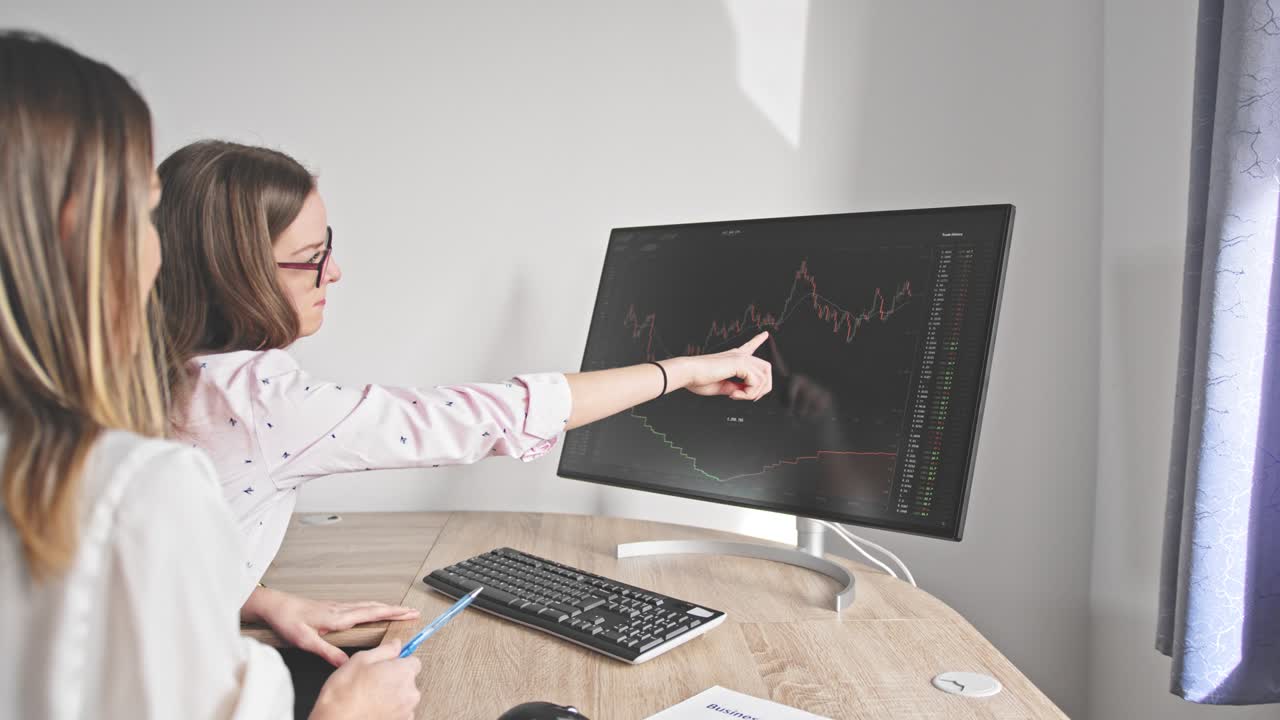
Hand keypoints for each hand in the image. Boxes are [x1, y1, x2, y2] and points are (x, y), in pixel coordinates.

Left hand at [242, 587, 419, 666]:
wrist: (275, 606)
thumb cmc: (288, 621)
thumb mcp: (306, 641)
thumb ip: (328, 652)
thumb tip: (347, 663)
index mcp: (339, 617)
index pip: (373, 613)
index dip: (393, 613)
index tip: (410, 612)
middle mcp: (341, 609)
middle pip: (375, 607)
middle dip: (396, 608)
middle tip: (413, 611)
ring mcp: (337, 606)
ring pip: (368, 605)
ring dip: (385, 607)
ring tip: (398, 610)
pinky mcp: (332, 607)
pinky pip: (359, 606)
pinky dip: (373, 607)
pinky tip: (371, 611)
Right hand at [309, 638, 421, 719]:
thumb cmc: (345, 692)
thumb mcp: (361, 659)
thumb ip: (385, 650)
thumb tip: (397, 644)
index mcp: (404, 672)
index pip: (414, 662)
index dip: (399, 663)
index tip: (388, 666)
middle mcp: (411, 692)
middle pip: (409, 680)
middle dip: (395, 679)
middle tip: (373, 681)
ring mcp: (407, 711)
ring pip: (404, 697)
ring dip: (393, 695)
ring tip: (371, 697)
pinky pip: (400, 713)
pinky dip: (391, 711)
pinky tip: (374, 709)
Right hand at [669, 331, 772, 399]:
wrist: (687, 374)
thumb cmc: (698, 379)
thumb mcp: (722, 386)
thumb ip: (735, 387)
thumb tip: (746, 392)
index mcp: (732, 358)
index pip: (749, 347)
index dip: (758, 340)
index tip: (765, 334)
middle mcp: (738, 355)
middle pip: (766, 368)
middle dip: (764, 387)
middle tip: (748, 397)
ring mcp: (740, 358)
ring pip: (764, 377)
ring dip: (752, 393)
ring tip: (736, 396)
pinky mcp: (739, 363)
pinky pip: (756, 382)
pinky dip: (747, 393)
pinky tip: (733, 394)